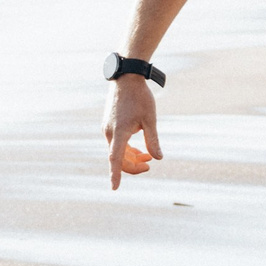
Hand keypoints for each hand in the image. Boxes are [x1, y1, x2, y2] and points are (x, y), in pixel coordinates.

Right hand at [105, 75, 160, 190]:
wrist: (126, 78)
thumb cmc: (140, 97)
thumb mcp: (150, 119)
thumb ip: (153, 140)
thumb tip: (158, 157)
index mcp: (119, 132)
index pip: (115, 159)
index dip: (115, 175)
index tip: (114, 188)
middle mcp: (109, 132)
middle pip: (118, 158)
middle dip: (133, 165)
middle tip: (149, 166)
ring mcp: (107, 128)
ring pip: (117, 151)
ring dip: (131, 157)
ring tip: (148, 157)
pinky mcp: (108, 124)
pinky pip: (116, 143)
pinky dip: (127, 148)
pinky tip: (138, 148)